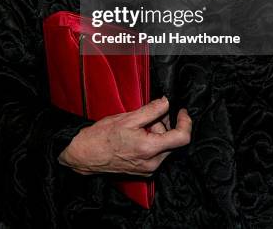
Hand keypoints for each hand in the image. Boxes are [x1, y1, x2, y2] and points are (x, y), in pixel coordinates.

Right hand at [58, 96, 191, 176]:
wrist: (86, 154)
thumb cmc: (102, 136)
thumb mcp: (128, 118)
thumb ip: (151, 110)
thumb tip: (166, 102)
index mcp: (150, 149)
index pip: (181, 138)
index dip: (185, 122)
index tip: (182, 111)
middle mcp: (152, 163)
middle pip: (172, 140)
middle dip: (165, 124)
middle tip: (151, 114)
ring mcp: (148, 169)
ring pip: (164, 146)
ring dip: (157, 132)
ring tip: (139, 124)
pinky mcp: (143, 171)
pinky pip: (156, 153)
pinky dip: (152, 141)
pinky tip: (137, 134)